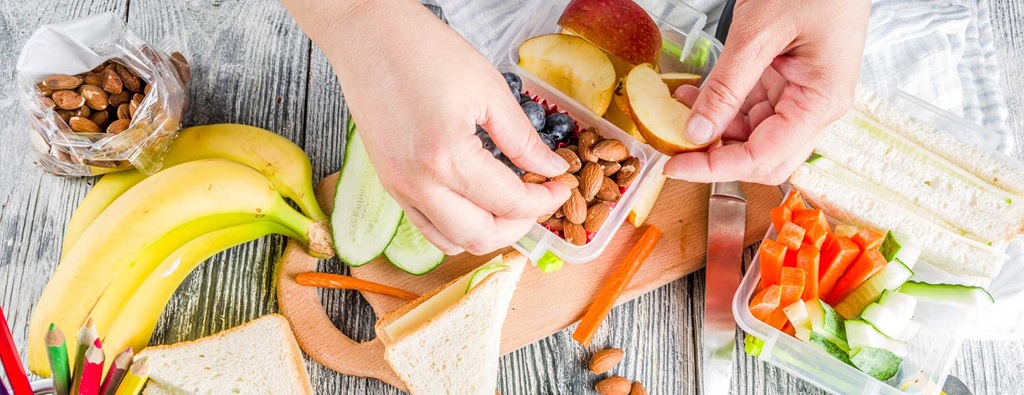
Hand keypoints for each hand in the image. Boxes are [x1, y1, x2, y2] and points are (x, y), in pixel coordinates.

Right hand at [282, 0, 569, 254]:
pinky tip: (477, 200)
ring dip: (488, 231)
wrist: (368, 36)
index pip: (509, 203)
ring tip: (510, 202)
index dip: (544, 200)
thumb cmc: (424, 51)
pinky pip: (428, 227)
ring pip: (452, 242)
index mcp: (447, 158)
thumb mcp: (489, 89)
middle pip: (481, 236)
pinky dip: (458, 226)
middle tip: (540, 198)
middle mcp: (418, 184)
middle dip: (520, 225)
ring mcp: (399, 188)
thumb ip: (523, 138)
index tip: (560, 186)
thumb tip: (552, 168)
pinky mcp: (390, 184)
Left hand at [665, 0, 869, 184]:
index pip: (762, 158)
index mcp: (820, 102)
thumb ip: (727, 85)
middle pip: (762, 157)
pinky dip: (722, 108)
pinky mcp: (789, 81)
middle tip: (674, 147)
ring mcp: (803, 94)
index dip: (715, 168)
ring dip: (715, 132)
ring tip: (677, 112)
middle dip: (716, 157)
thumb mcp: (759, 32)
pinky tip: (695, 98)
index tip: (675, 166)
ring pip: (753, 136)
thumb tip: (697, 131)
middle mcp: (816, 106)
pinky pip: (752, 108)